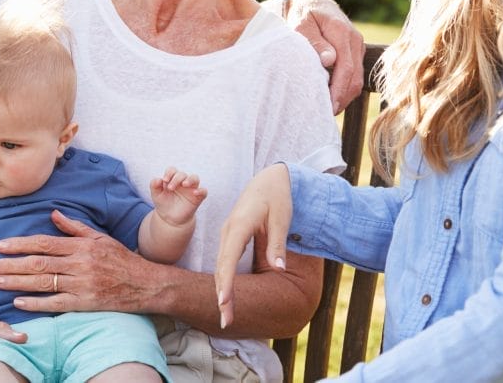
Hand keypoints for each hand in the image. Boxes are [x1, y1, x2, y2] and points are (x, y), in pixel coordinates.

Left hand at [0, 210, 160, 313]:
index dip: (20, 244)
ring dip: (16, 282)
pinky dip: (36, 303)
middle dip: (10, 264)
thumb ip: (75, 227)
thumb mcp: (99, 237)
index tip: (0, 245)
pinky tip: (18, 302)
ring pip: (43, 282)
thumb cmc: (121, 259)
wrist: (145, 283)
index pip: (43, 243)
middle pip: (38, 263)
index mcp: (81, 245)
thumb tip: (54, 213)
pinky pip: (55, 303)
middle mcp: (79, 263)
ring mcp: (81, 284)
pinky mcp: (85, 303)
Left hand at [150, 167, 206, 225]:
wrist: (170, 219)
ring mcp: (191, 189)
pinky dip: (201, 190)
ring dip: (190, 179)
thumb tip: (158, 179)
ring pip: (195, 178)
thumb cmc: (163, 204)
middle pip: (182, 174)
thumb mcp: (156, 195)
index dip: (169, 173)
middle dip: (176, 179)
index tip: (165, 180)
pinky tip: (194, 193)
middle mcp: (182, 182)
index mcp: (172, 179)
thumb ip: (154, 185)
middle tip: (170, 188)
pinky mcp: (197, 198)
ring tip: (184, 184)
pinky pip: (204, 191)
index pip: (173, 170)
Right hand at [214, 164, 292, 328]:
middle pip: (221, 268)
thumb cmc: (277, 197)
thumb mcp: (282, 218)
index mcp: (239, 225)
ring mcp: (227, 234)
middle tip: (226, 322)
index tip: (224, 303)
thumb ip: (278, 244)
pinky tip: (227, 297)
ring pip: (220, 267)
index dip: (226, 282)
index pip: (228, 258)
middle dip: (222, 296)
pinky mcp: (230, 238)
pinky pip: (224, 263)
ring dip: (221, 291)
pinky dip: (224, 281)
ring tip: (226, 316)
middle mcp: (228, 231)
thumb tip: (279, 269)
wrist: (269, 180)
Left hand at [283, 0, 364, 112]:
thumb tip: (330, 60)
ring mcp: (357, 46)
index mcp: (341, 31)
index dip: (338, 89)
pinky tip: (332, 99)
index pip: (346, 67)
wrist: (311, 4)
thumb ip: (314, 41)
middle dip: (342, 98)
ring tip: (328, 110)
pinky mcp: (356, 53)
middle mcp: (354, 39)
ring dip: (345, 96)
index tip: (328, 106)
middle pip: (355, 77)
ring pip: (357, 79)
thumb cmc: (302, 15)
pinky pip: (355, 75)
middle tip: (325, 114)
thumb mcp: (301, 24)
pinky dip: (345, 89)